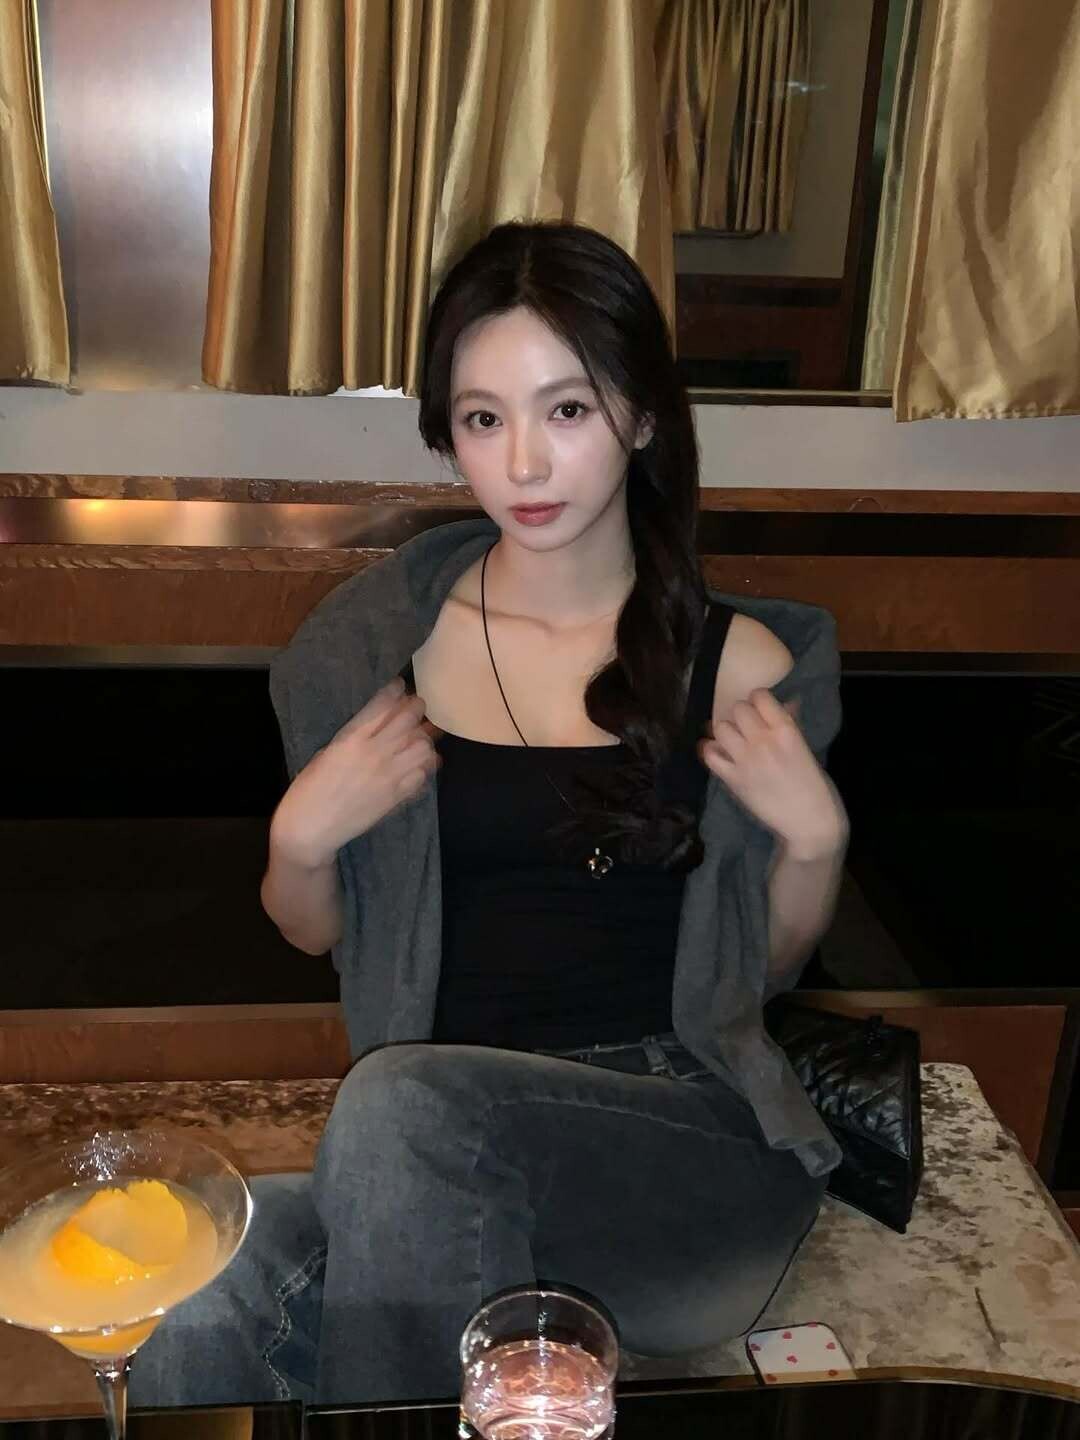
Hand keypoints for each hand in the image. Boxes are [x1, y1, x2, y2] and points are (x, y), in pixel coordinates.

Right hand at [271, 679, 439, 867]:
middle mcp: (374, 753)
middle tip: (418, 705)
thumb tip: (376, 729)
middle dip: (416, 708)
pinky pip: (422, 776)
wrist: (311, 827)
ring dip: (424, 737)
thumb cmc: (309, 789)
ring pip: (422, 747)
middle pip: (408, 721)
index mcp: (351, 739)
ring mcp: (388, 776)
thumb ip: (353, 739)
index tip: (401, 687)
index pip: (382, 707)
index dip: (395, 692)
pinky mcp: (396, 797)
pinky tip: (420, 763)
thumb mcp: (326, 754)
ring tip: (421, 736)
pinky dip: (424, 766)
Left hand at [700, 689, 846, 860]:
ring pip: (720, 727)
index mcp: (786, 730)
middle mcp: (762, 740)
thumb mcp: (806, 749)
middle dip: (742, 715)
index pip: (760, 696)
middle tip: (748, 727)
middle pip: (738, 709)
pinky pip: (709, 754)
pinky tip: (720, 754)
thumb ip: (790, 725)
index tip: (760, 710)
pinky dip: (711, 751)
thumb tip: (785, 703)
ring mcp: (745, 760)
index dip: (758, 700)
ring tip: (734, 740)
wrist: (808, 823)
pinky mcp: (732, 779)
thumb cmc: (814, 786)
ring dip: (726, 731)